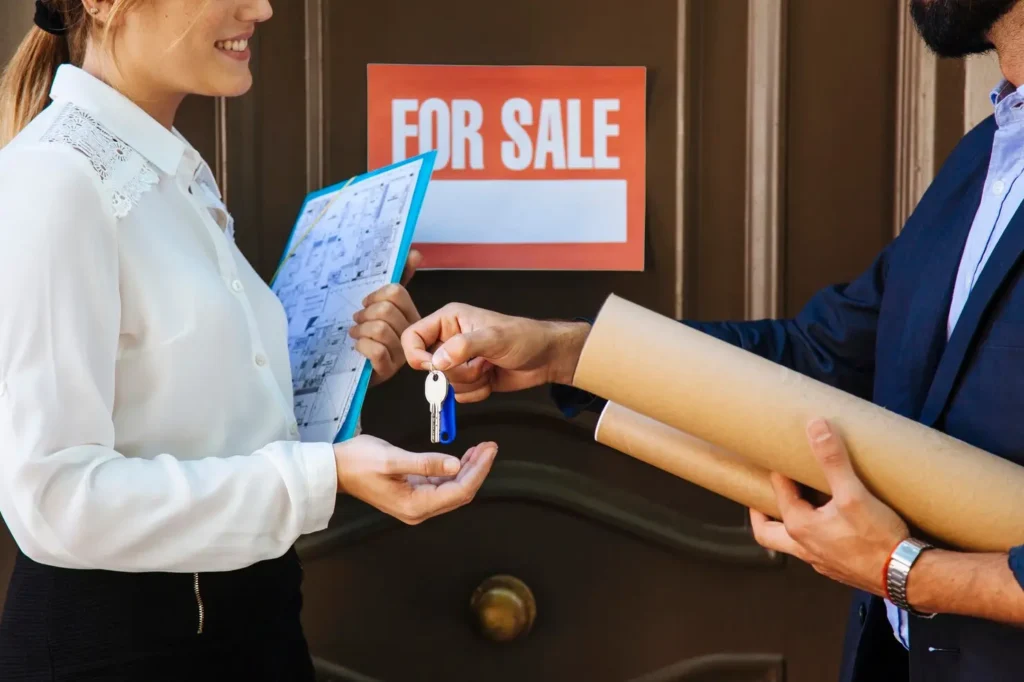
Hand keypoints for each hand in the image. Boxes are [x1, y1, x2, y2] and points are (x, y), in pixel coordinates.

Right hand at [333, 434, 496, 524]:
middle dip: (478, 469)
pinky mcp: (414, 494)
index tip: (489, 450)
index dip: (478, 470)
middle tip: (490, 446)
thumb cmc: (357, 462)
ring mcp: (417, 503)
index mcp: (415, 505)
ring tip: (481, 449)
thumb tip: (455, 465)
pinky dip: (456, 470)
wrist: (334, 469)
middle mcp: (419, 510)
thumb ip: (425, 463)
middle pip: (460, 493)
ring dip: (469, 469)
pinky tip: (464, 457)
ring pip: (454, 489)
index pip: (459, 491)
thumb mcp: (392, 458)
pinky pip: (443, 485)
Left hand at [351, 250, 422, 385]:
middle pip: (386, 310)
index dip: (376, 294)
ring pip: (380, 329)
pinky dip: (362, 346)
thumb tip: (415, 253)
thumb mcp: (381, 306)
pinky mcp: (388, 370)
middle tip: (358, 320)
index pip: (396, 292)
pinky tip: (358, 347)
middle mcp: (410, 334)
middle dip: (366, 313)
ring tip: (355, 334)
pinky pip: (377, 350)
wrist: (356, 369)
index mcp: (411, 315)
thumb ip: (399, 280)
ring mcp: (401, 354)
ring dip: (361, 330)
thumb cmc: (369, 335)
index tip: (366, 303)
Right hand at [400, 302, 590, 402]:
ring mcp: (460, 361)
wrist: (547, 358)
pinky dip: (476, 392)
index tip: (435, 367)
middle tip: (479, 364)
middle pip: (429, 366)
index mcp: (449, 320)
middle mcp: (450, 340)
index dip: (418, 355)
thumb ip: (463, 346)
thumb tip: (437, 361)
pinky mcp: (470, 378)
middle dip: (456, 372)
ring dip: (469, 382)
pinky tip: (492, 379)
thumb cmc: (526, 338)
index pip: (413, 336)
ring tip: (489, 368)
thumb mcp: (494, 338)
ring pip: (446, 384)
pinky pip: (459, 395)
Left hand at [749, 418, 908, 595]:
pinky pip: (815, 551)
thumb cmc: (879, 540)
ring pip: (790, 544)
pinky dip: (813, 536)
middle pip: (767, 532)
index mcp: (800, 527)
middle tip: (760, 495)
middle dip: (760, 513)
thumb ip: (833, 460)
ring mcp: (821, 561)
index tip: (780, 456)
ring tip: (797, 505)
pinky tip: (830, 525)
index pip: (778, 492)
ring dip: (787, 525)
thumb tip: (816, 428)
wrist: (909, 576)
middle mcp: (804, 548)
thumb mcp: (853, 494)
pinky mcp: (839, 568)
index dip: (778, 471)